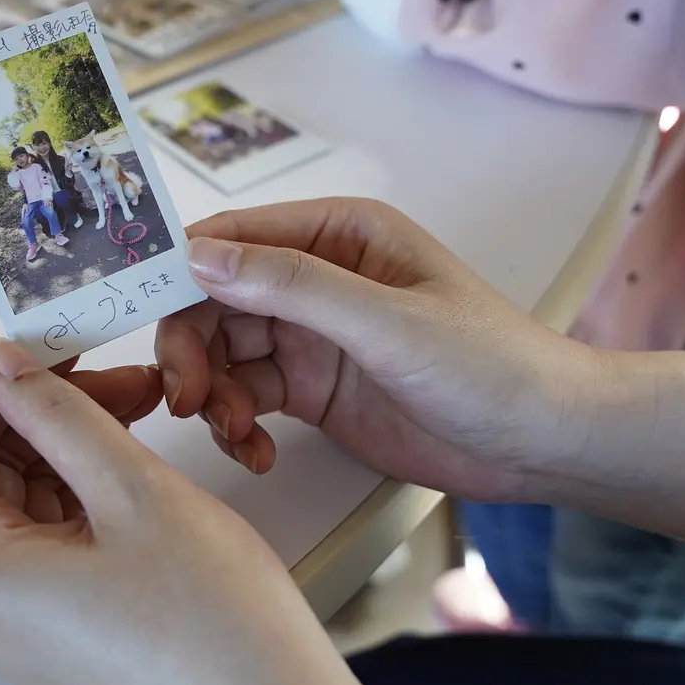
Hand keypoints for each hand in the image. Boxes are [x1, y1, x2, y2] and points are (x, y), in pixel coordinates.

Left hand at [0, 340, 354, 684]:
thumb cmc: (212, 625)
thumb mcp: (132, 489)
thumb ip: (58, 415)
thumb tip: (5, 366)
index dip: (0, 382)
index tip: (51, 346)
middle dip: (45, 409)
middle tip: (114, 375)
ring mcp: (16, 619)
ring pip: (19, 494)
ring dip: (71, 442)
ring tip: (138, 408)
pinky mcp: (53, 622)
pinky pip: (45, 532)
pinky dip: (82, 485)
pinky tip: (130, 457)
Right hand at [155, 199, 596, 501]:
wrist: (541, 441)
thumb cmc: (490, 363)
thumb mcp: (387, 322)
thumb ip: (293, 287)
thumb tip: (201, 257)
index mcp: (338, 233)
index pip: (233, 239)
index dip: (182, 274)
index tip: (143, 318)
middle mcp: (317, 277)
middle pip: (216, 301)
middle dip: (193, 349)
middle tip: (188, 399)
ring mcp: (313, 335)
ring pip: (224, 354)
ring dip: (213, 395)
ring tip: (235, 434)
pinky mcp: (314, 388)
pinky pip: (248, 398)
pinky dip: (238, 425)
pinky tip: (257, 450)